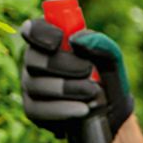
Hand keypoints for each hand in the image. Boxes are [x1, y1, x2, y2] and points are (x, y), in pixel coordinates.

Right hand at [17, 19, 134, 137]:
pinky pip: (36, 109)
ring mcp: (31, 86)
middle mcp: (35, 61)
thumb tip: (76, 40)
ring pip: (35, 84)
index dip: (41, 32)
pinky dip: (61, 109)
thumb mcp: (111, 60)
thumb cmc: (108, 79)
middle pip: (33, 58)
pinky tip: (82, 110)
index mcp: (51, 40)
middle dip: (62, 64)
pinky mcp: (32, 109)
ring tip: (92, 92)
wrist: (111, 113)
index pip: (33, 29)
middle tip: (88, 69)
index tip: (60, 39)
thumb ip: (99, 43)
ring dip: (66, 88)